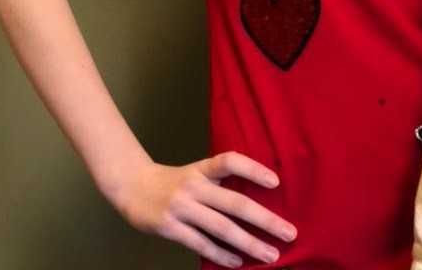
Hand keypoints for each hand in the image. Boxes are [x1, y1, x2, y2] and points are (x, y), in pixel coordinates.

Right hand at [111, 152, 297, 267]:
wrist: (132, 185)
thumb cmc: (174, 180)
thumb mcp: (196, 172)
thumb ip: (219, 181)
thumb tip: (254, 200)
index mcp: (202, 169)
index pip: (230, 162)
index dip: (253, 169)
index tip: (277, 182)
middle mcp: (194, 186)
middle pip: (235, 203)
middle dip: (265, 220)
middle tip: (289, 232)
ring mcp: (181, 208)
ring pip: (222, 228)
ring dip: (249, 243)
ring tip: (270, 254)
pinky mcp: (169, 228)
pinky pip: (201, 244)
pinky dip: (221, 255)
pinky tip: (238, 262)